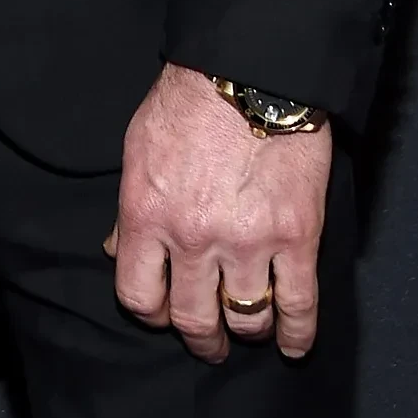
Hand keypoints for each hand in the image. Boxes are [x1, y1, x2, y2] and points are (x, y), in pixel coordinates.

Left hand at [106, 61, 330, 362]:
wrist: (248, 71)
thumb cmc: (187, 105)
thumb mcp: (137, 152)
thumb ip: (130, 209)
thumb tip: (118, 251)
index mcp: (148, 217)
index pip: (139, 296)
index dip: (152, 312)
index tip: (164, 312)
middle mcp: (194, 239)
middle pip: (193, 319)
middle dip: (200, 338)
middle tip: (207, 342)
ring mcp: (248, 242)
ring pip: (246, 319)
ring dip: (246, 332)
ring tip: (248, 332)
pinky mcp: (296, 237)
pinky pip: (299, 304)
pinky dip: (298, 334)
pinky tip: (294, 345)